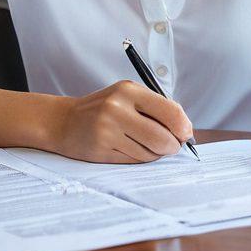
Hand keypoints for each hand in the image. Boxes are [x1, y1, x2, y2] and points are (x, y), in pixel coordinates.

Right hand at [52, 81, 193, 163]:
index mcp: (128, 90)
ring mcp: (107, 130)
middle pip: (162, 137)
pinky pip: (134, 160)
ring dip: (156, 154)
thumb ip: (155, 108)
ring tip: (147, 146)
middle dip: (172, 146)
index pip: (169, 110)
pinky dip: (140, 159)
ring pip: (150, 152)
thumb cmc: (103, 109)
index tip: (186, 134)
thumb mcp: (126, 97)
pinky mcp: (101, 149)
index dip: (183, 126)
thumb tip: (185, 129)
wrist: (64, 121)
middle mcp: (117, 108)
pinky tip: (132, 150)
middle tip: (172, 146)